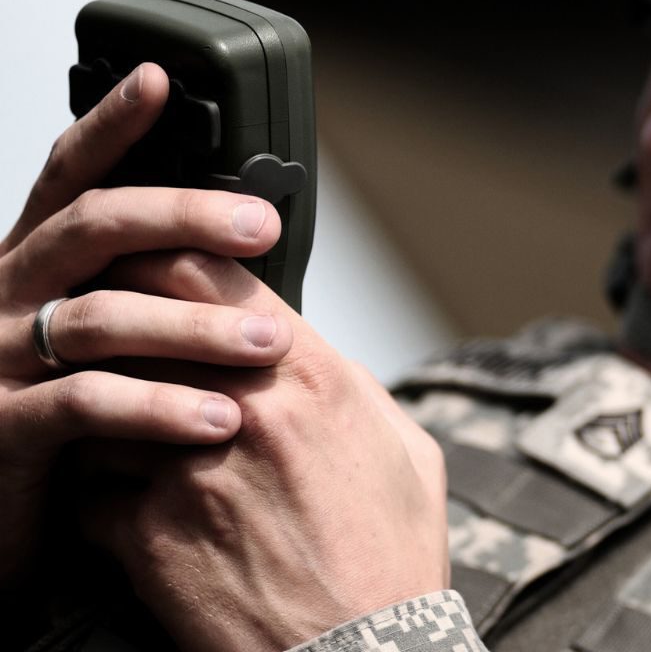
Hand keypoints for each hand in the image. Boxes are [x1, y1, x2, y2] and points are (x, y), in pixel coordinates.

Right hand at [0, 63, 291, 586]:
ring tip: (272, 344)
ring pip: (104, 317)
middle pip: (96, 228)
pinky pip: (90, 406)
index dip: (113, 125)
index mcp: (35, 263)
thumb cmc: (60, 412)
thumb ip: (140, 288)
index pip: (72, 178)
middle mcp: (8, 293)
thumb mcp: (95, 334)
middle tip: (265, 225)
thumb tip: (239, 250)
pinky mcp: (5, 429)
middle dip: (185, 217)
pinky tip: (222, 419)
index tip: (160, 78)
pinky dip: (162, 409)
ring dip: (197, 328)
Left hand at [82, 252, 449, 651]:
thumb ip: (355, 388)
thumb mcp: (404, 449)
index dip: (166, 251)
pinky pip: (90, 488)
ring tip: (122, 423)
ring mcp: (185, 472)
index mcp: (309, 378)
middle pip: (139, 318)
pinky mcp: (146, 537)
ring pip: (101, 400)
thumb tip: (318, 361)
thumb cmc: (391, 556)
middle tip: (112, 322)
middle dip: (118, 311)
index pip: (206, 272)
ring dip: (105, 406)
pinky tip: (129, 502)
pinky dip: (100, 489)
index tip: (153, 257)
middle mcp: (242, 410)